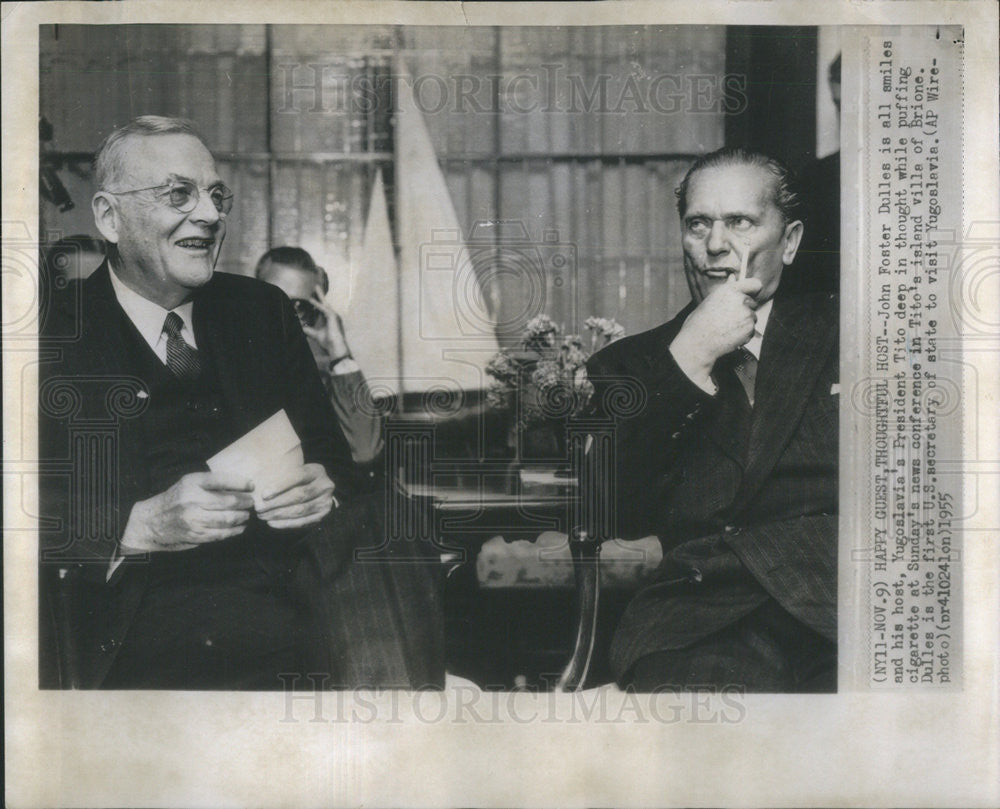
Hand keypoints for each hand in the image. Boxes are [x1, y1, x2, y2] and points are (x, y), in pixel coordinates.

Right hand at [121, 471, 253, 552]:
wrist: (152, 521)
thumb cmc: (176, 499)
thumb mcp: (188, 484)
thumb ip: (210, 484)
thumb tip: (241, 486)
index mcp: (191, 483)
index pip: (222, 480)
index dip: (241, 483)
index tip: (252, 485)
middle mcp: (192, 500)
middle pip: (229, 501)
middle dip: (245, 503)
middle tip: (252, 503)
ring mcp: (194, 519)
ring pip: (227, 519)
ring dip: (242, 518)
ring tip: (247, 516)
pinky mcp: (195, 534)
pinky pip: (220, 533)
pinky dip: (233, 531)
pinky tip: (239, 528)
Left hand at [255, 462, 336, 529]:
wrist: (316, 492)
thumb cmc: (297, 481)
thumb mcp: (292, 472)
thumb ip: (279, 474)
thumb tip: (255, 482)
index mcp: (317, 471)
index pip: (299, 476)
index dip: (281, 485)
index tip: (263, 495)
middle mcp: (325, 486)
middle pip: (299, 495)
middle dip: (276, 502)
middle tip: (259, 508)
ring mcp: (326, 502)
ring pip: (300, 510)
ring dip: (279, 514)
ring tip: (262, 516)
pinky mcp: (322, 516)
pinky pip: (302, 522)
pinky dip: (285, 524)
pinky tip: (272, 522)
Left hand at [300, 285, 349, 358]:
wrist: (335, 348)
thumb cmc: (328, 342)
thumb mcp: (315, 334)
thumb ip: (309, 330)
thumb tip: (302, 327)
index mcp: (328, 319)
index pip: (321, 308)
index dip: (315, 303)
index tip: (309, 297)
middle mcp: (332, 316)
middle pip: (324, 303)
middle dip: (320, 294)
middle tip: (315, 286)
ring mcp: (333, 316)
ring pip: (324, 304)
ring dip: (319, 296)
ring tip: (314, 288)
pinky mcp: (333, 317)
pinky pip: (324, 309)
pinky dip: (317, 304)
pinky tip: (311, 300)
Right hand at [669, 276, 762, 387]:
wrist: (698, 343)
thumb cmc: (699, 322)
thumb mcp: (710, 301)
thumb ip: (726, 290)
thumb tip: (733, 277)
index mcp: (730, 290)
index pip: (755, 284)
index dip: (753, 290)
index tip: (750, 294)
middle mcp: (741, 300)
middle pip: (753, 303)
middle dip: (745, 309)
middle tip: (729, 318)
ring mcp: (747, 315)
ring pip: (752, 317)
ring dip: (744, 323)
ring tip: (727, 328)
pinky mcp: (750, 329)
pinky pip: (751, 331)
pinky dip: (744, 334)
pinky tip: (730, 336)